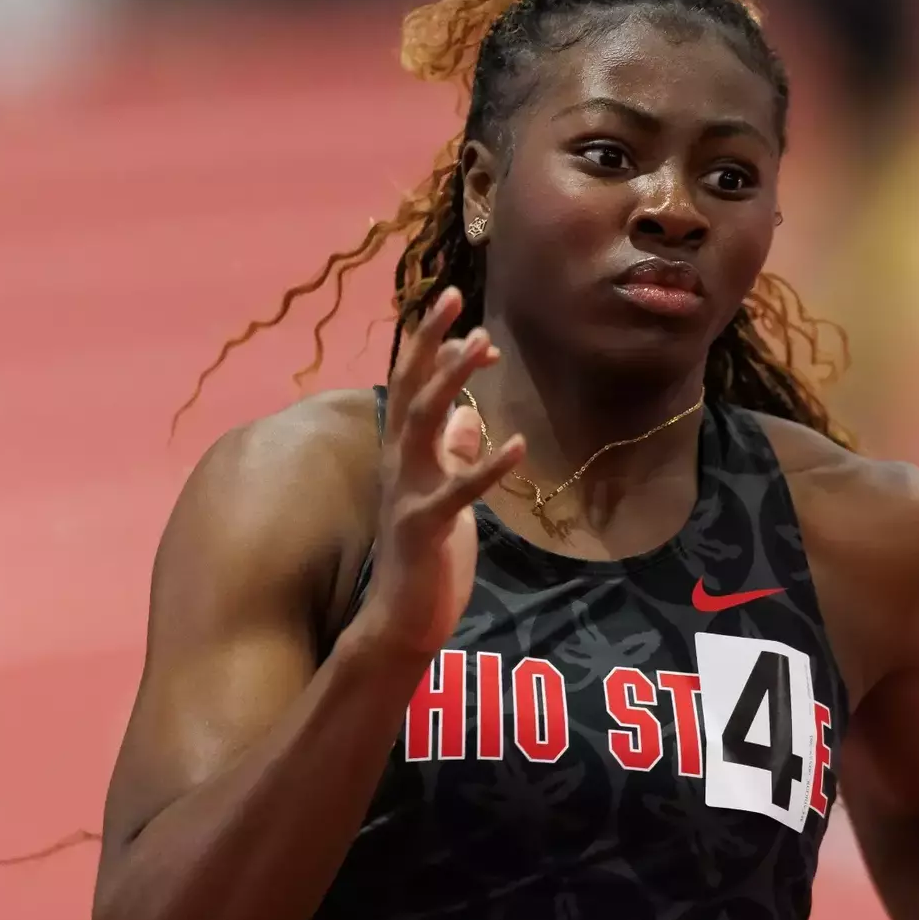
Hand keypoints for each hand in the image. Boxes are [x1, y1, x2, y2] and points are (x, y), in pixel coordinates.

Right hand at [357, 289, 524, 658]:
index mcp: (402, 452)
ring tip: (482, 347)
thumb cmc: (426, 555)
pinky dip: (488, 466)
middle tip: (456, 299)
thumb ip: (453, 453)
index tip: (464, 313)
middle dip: (430, 341)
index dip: (431, 344)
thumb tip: (473, 417)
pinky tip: (520, 446)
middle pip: (409, 387)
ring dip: (451, 381)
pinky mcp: (425, 527)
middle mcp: (398, 462)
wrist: (401, 620)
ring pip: (423, 423)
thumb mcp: (444, 492)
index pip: (410, 384)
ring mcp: (408, 492)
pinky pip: (457, 490)